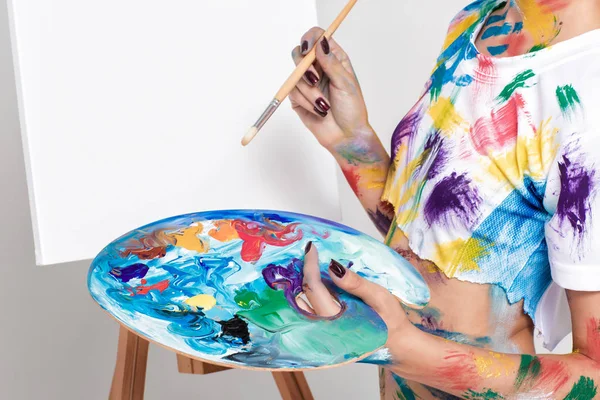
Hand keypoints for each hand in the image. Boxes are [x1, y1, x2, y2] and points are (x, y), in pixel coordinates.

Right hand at [290, 27, 370, 149]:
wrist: (345, 135)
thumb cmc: (352, 109)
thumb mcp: (346, 83)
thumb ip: (331, 63)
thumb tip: (320, 43)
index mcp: (333, 59)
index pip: (317, 37)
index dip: (310, 39)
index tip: (308, 48)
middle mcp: (319, 68)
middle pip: (299, 54)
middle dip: (305, 68)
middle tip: (315, 81)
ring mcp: (307, 82)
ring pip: (295, 77)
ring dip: (310, 93)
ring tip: (324, 106)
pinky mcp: (298, 97)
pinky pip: (292, 92)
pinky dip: (306, 102)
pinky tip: (318, 111)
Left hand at [301, 242, 412, 348]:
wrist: (397, 342)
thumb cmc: (390, 320)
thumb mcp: (378, 297)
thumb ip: (355, 283)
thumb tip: (332, 267)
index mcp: (335, 319)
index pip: (313, 288)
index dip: (310, 266)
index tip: (312, 248)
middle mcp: (324, 327)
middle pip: (302, 296)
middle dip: (304, 273)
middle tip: (311, 253)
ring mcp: (323, 330)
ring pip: (302, 304)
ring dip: (305, 283)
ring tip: (312, 264)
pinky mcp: (326, 329)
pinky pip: (310, 309)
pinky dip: (310, 292)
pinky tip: (319, 280)